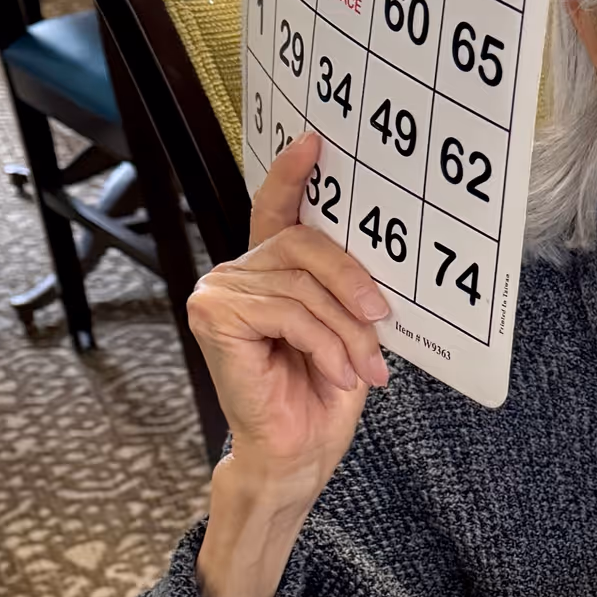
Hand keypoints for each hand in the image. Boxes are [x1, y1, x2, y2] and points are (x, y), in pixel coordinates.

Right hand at [189, 136, 389, 596]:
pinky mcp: (214, 315)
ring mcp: (220, 291)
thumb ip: (348, 288)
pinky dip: (323, 344)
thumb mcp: (351, 330)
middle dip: (352, 284)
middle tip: (383, 322)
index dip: (293, 174)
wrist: (299, 454)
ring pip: (303, 286)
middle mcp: (240, 272)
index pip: (279, 210)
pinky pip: (287, 311)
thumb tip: (378, 259)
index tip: (317, 142)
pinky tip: (337, 373)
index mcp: (271, 270)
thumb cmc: (323, 395)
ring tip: (363, 369)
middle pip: (305, 245)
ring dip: (344, 332)